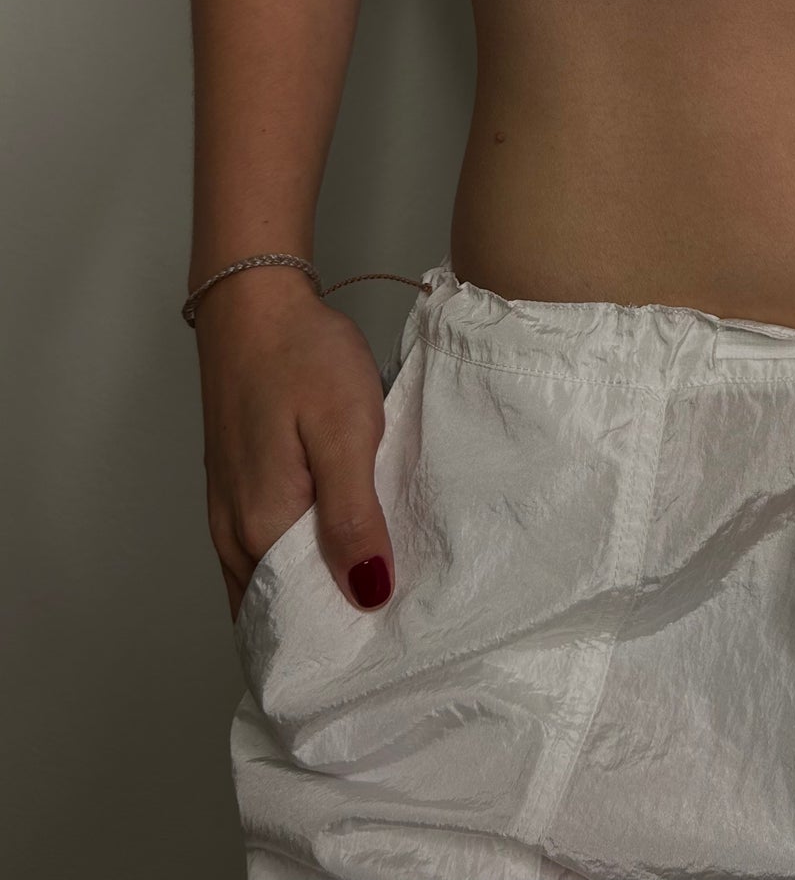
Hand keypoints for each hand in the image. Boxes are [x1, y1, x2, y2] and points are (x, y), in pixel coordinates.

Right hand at [193, 264, 395, 621]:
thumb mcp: (345, 433)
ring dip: (316, 597)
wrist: (256, 302)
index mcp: (260, 527)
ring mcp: (231, 509)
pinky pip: (268, 547)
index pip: (293, 624)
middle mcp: (235, 532)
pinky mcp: (239, 485)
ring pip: (272, 580)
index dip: (337, 649)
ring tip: (379, 607)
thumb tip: (367, 596)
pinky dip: (301, 563)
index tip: (386, 663)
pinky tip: (343, 552)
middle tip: (393, 645)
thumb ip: (353, 518)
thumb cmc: (302, 358)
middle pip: (278, 611)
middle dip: (329, 633)